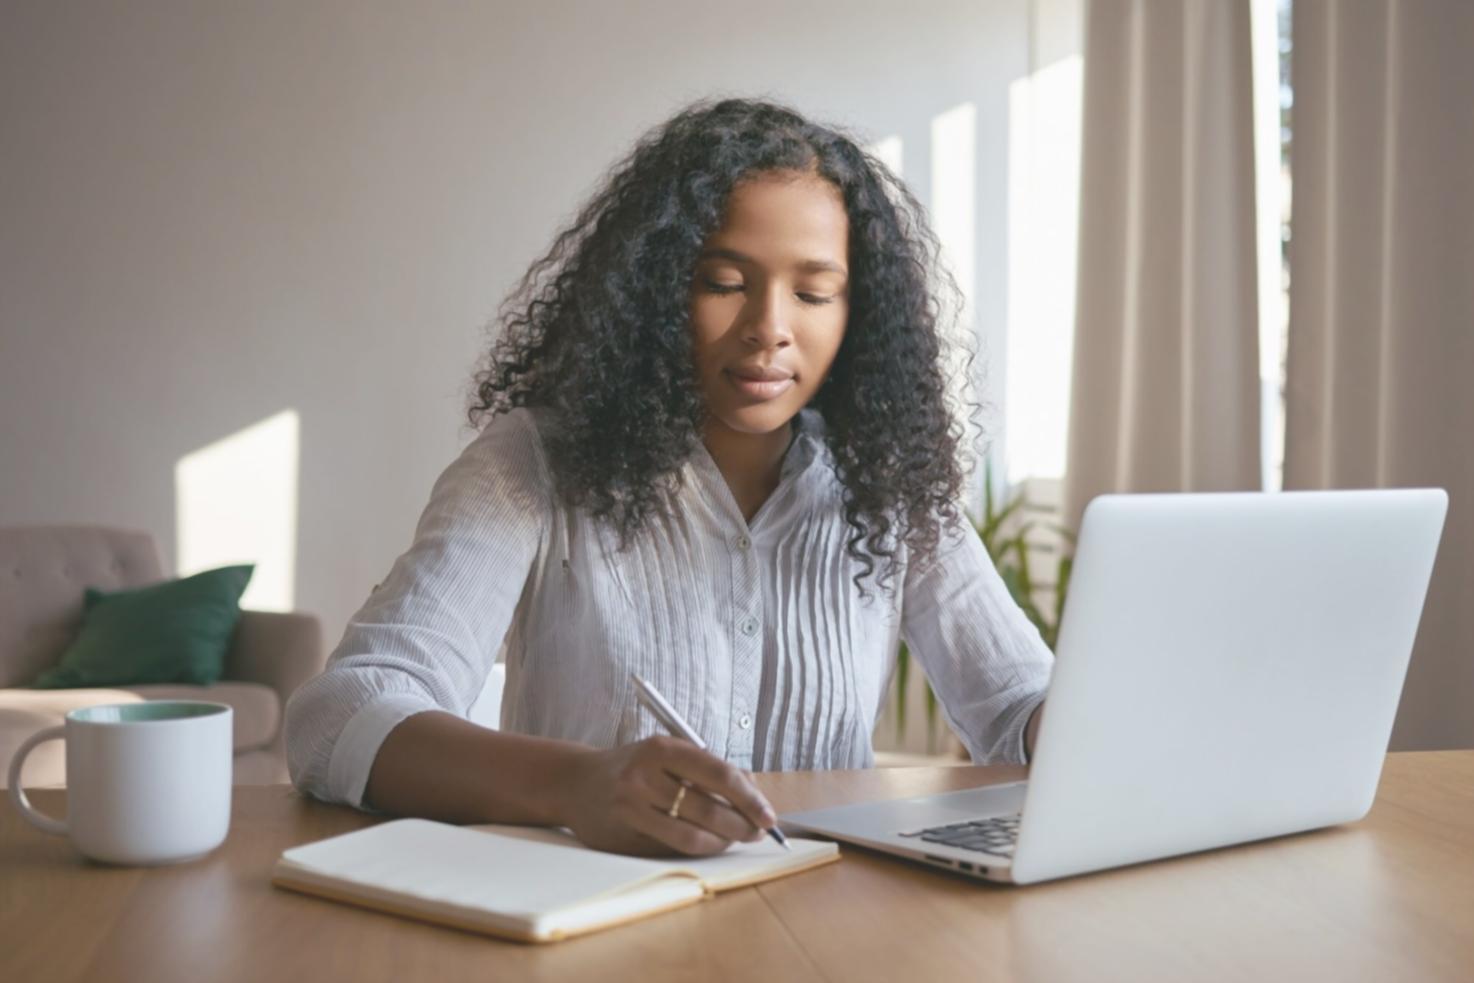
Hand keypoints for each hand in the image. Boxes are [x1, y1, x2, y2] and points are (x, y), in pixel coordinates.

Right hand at [557, 736, 777, 856]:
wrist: (576, 783)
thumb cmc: (634, 766)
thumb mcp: (667, 753)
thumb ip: (706, 769)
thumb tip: (754, 793)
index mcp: (662, 748)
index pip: (719, 774)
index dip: (750, 798)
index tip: (768, 815)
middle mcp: (644, 776)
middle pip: (709, 809)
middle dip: (742, 825)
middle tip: (758, 832)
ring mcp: (631, 807)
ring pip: (691, 836)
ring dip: (722, 842)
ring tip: (734, 839)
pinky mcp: (622, 835)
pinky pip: (670, 849)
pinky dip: (697, 849)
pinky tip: (707, 844)